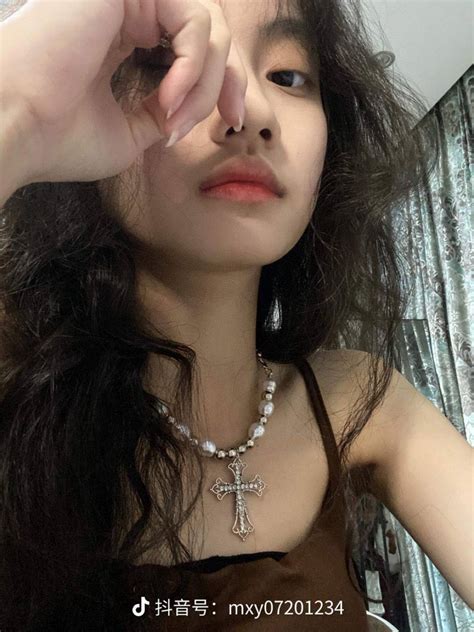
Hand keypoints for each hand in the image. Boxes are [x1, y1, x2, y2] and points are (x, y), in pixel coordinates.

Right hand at [0, 0, 247, 185]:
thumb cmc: (60, 138)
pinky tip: (170, 102)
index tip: (232, 122)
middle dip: (228, 80)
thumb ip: (163, 113)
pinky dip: (192, 69)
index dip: (223, 83)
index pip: (192, 46)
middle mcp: (126, 11)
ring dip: (205, 83)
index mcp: (122, 36)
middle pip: (208, 31)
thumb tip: (187, 110)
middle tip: (230, 121)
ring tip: (177, 121)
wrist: (16, 129)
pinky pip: (193, 22)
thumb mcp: (130, 133)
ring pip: (205, 27)